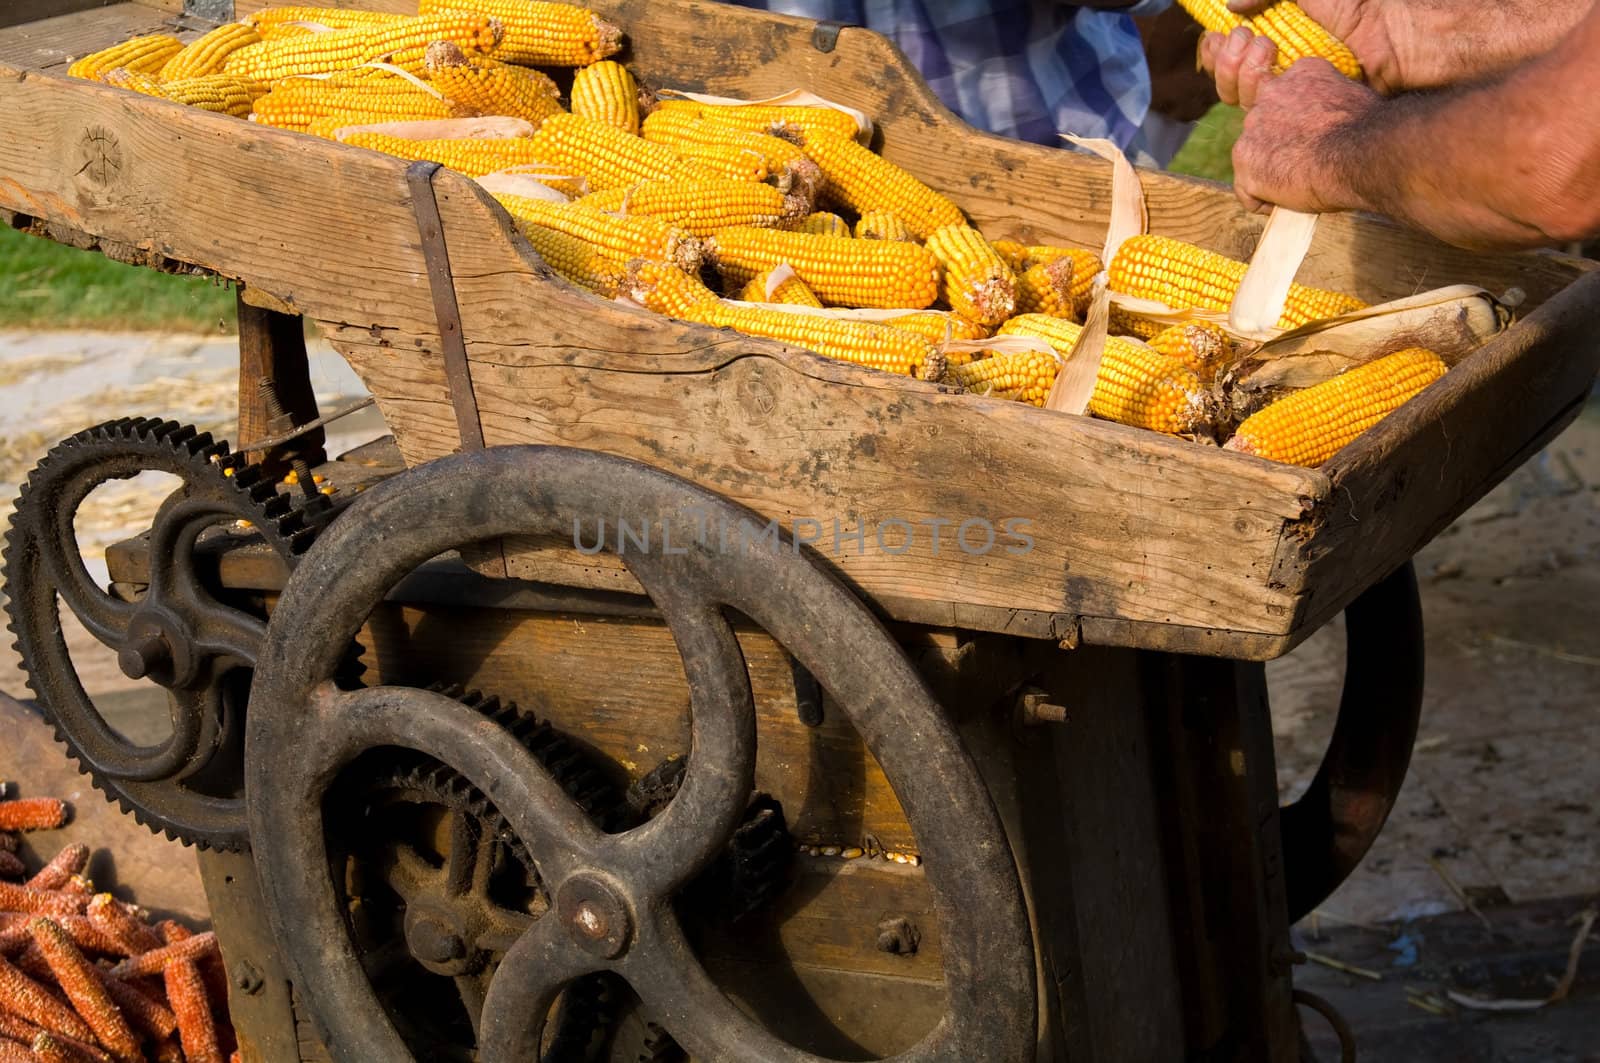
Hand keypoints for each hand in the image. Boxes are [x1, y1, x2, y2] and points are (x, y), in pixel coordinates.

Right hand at [1197, 0, 1407, 94]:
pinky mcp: (1305, 111)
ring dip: (1236, 72)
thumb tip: (1229, 6)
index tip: (1215, 35)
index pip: (1235, 50)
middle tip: (1240, 39)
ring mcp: (1293, 92)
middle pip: (1229, 77)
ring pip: (1240, 98)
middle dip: (1224, 59)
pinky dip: (1255, 95)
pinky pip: (1265, 114)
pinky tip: (1265, 75)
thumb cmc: (1363, 8)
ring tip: (1263, 48)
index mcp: (1286, 35)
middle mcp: (1285, 66)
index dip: (1218, 46)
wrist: (1402, 39)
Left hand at [1229, 59, 1381, 213]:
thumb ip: (1329, 102)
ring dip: (1273, 175)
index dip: (1298, 127)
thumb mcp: (1352, 98)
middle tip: (1308, 166)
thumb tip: (1329, 119)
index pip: (1285, 101)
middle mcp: (1269, 93)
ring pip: (1254, 159)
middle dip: (1281, 149)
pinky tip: (1290, 201)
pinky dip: (1266, 201)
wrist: (1362, 152)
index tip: (1315, 141)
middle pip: (1265, 129)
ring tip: (1303, 184)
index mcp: (1299, 74)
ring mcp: (1252, 127)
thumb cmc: (1369, 132)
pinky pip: (1248, 192)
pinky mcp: (1246, 160)